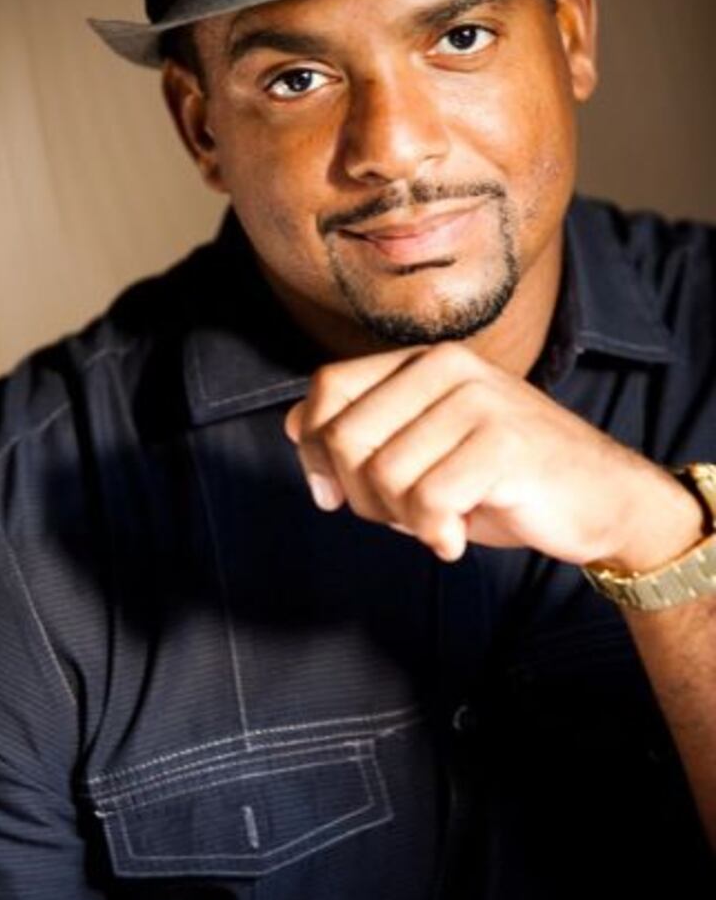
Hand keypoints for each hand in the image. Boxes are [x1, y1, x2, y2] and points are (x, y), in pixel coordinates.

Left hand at [284, 344, 702, 569]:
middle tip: (400, 517)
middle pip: (345, 436)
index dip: (315, 449)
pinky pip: (429, 501)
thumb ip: (364, 436)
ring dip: (401, 520)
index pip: (327, 389)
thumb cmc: (503, 480)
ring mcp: (479, 400)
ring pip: (383, 474)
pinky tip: (458, 537)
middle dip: (358, 495)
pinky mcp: (505, 442)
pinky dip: (435, 535)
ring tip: (438, 524)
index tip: (333, 492)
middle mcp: (448, 367)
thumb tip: (296, 429)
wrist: (603, 499)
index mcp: (423, 362)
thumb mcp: (425, 451)